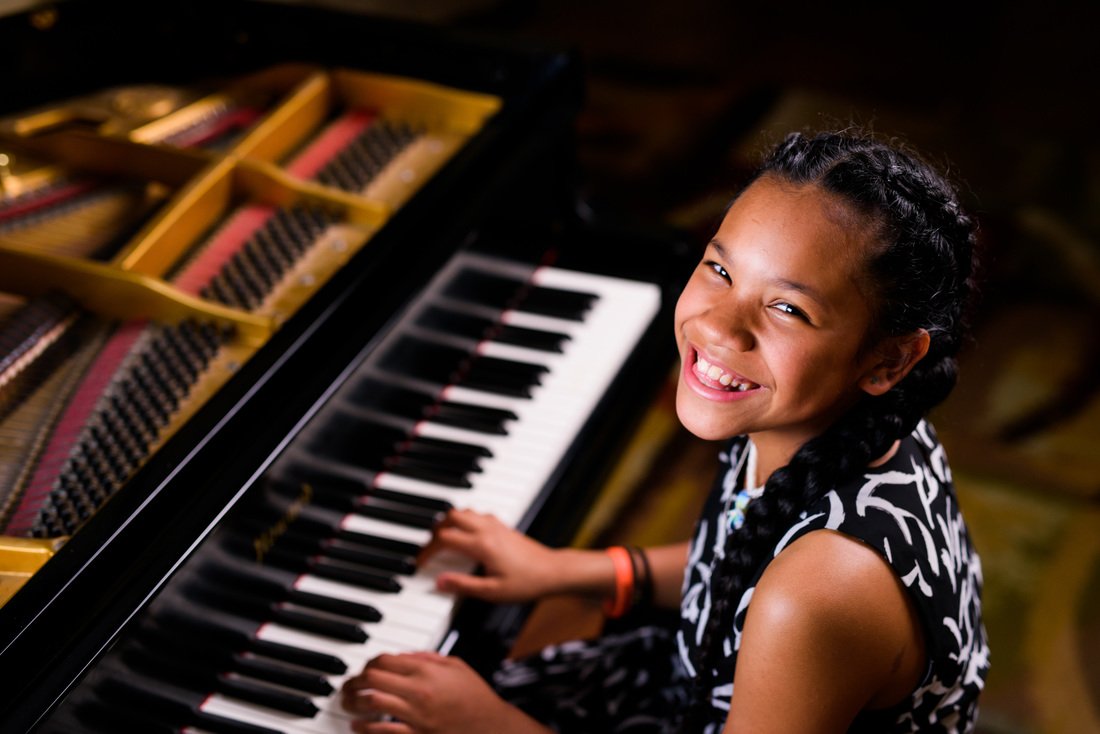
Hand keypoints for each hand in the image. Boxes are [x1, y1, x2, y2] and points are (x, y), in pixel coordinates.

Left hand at [341, 652, 546, 733]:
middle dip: (354, 681)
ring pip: (372, 704)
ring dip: (354, 702)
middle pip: (373, 679)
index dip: (370, 662)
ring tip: (347, 702)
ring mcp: (415, 715)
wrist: (489, 726)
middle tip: (348, 684)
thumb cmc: (475, 696)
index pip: (385, 660)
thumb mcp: (455, 665)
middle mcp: (417, 691)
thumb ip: (427, 657)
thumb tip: (403, 656)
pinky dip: (365, 728)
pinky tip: (357, 725)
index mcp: (427, 671)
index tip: (366, 667)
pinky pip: (383, 731)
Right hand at [420, 509, 561, 602]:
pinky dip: (464, 519)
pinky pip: (477, 514)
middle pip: (451, 516)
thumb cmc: (526, 583)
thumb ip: (463, 585)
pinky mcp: (503, 526)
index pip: (445, 539)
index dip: (427, 550)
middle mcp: (487, 530)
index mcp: (482, 545)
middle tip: (428, 545)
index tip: (420, 561)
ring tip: (442, 537)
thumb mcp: (492, 592)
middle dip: (434, 529)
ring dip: (449, 521)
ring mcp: (496, 525)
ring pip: (464, 511)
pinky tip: (465, 532)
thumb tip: (439, 582)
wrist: (552, 571)